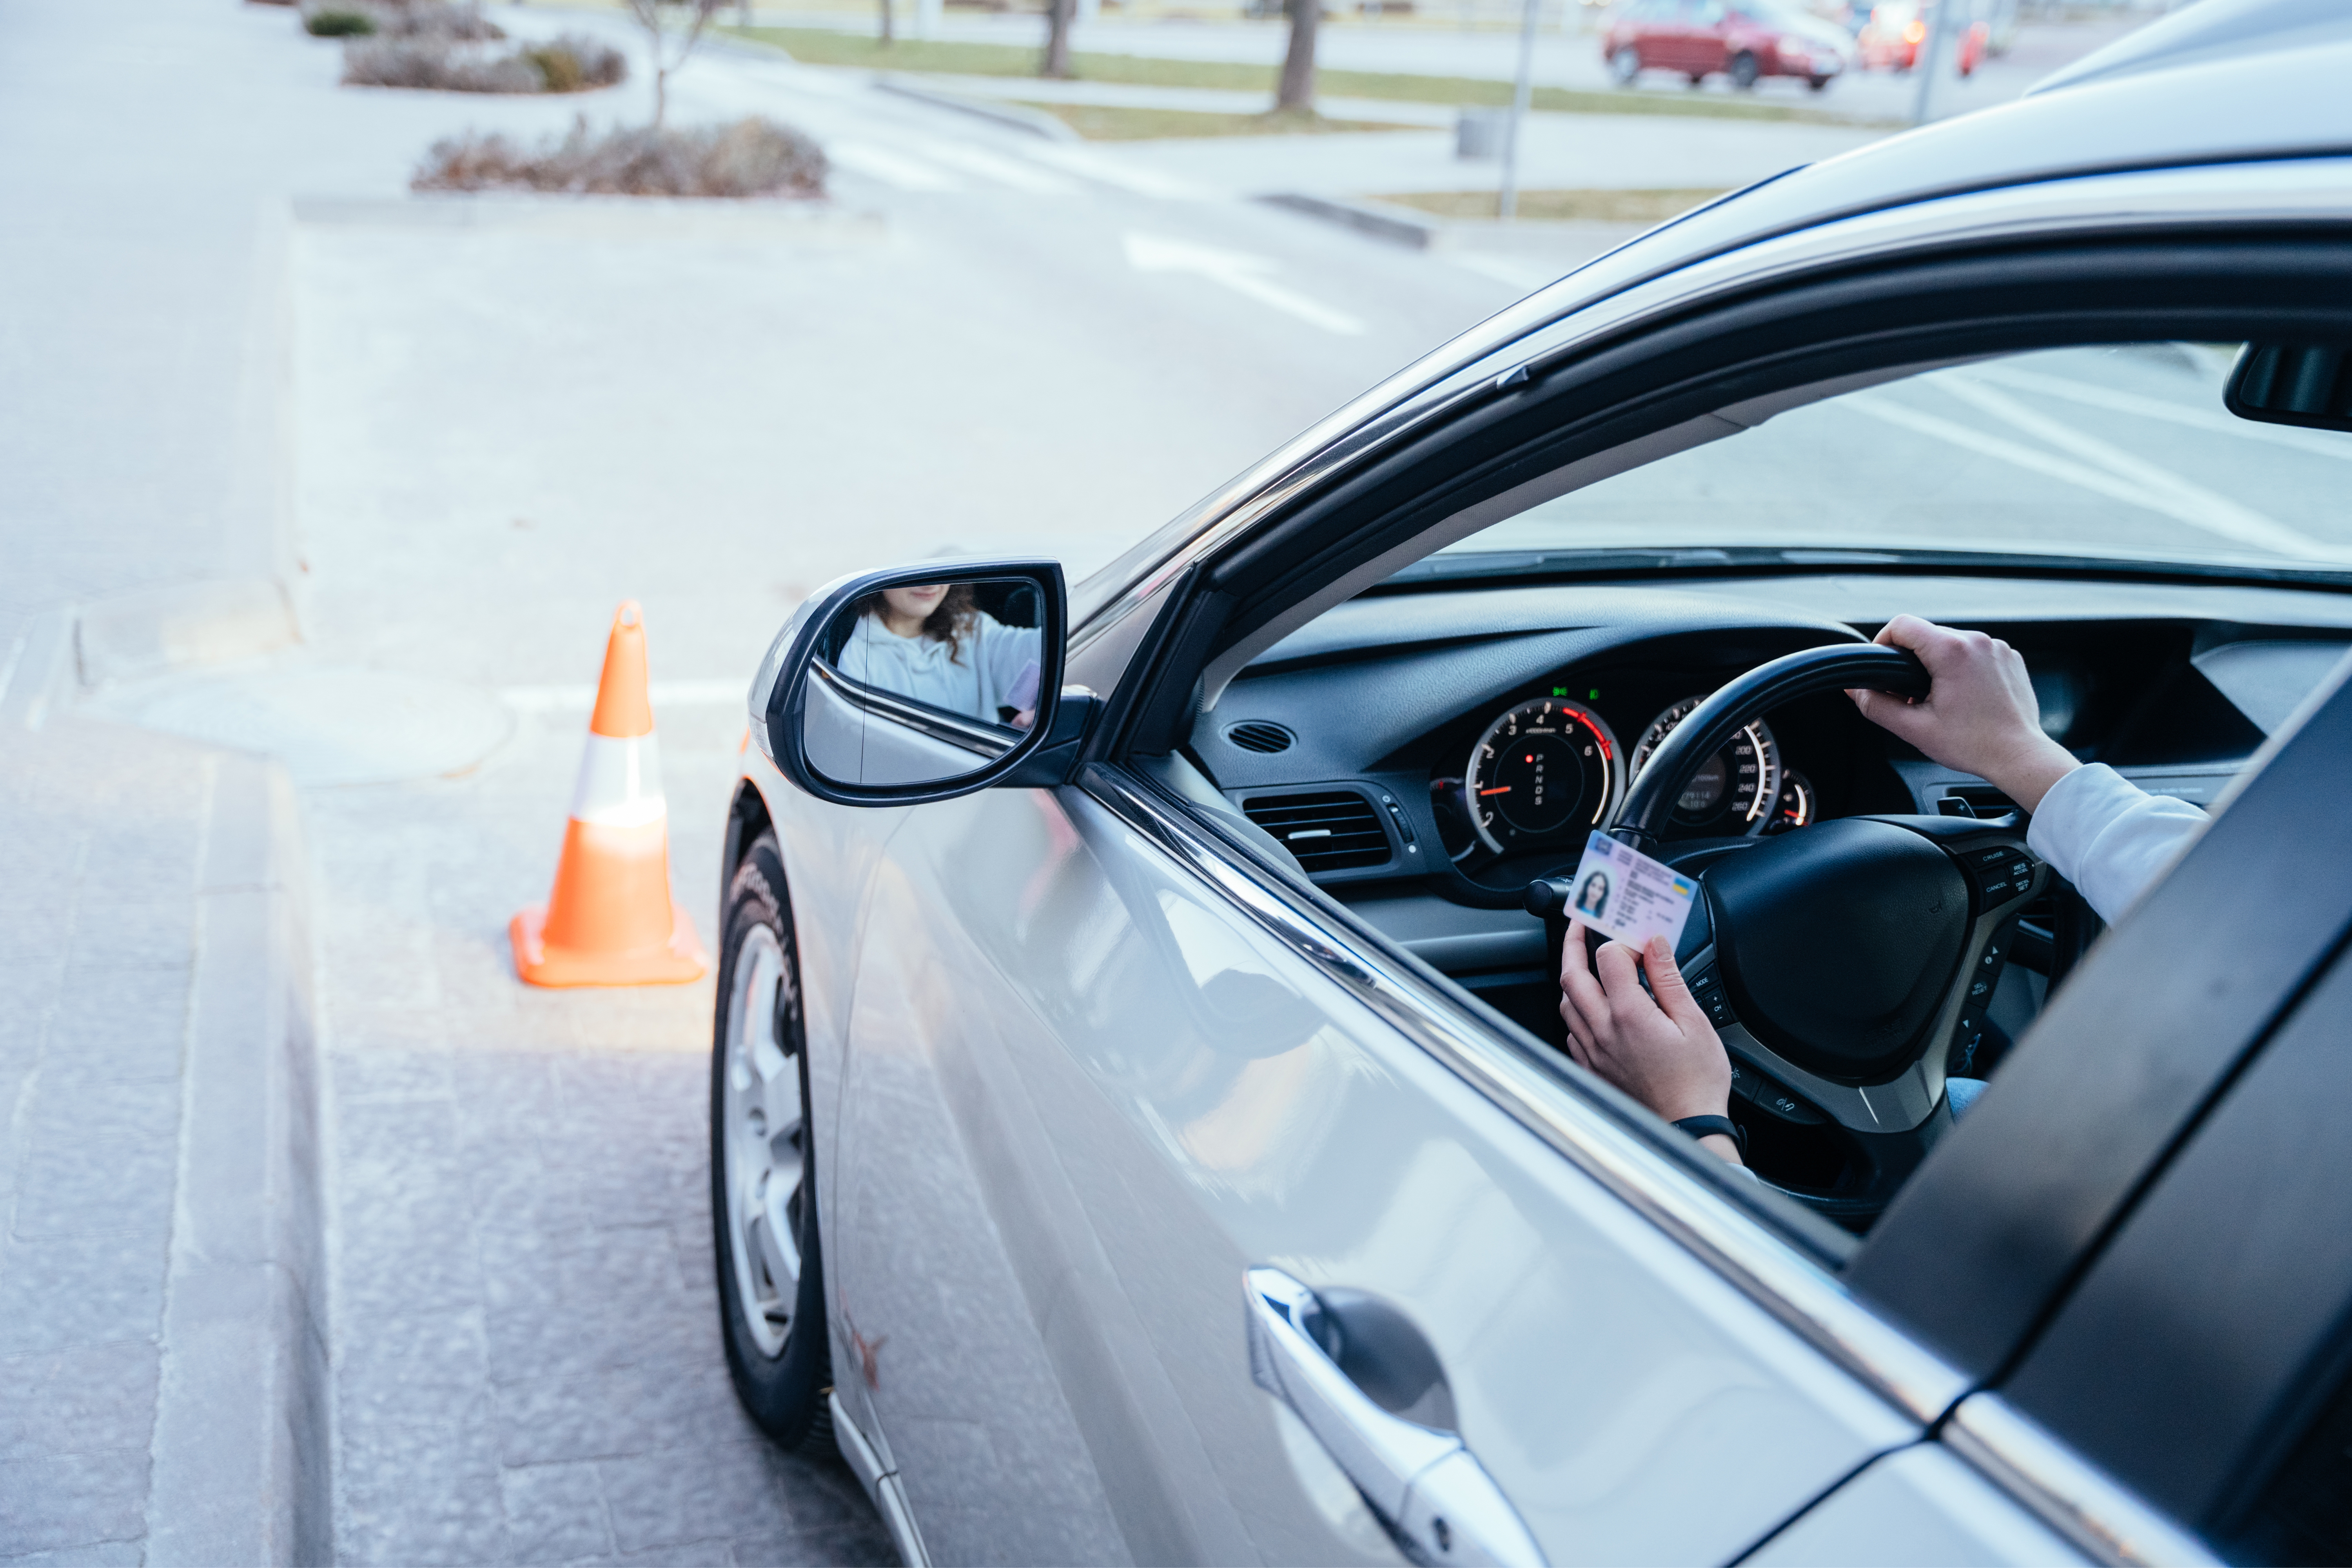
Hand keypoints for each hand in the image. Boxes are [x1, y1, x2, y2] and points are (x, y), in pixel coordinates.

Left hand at [1559, 924, 1740, 1164]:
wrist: (1687, 1127)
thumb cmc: (1696, 1081)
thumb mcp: (1694, 1022)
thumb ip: (1668, 978)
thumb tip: (1654, 943)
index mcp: (1629, 1015)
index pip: (1607, 958)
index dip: (1621, 942)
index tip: (1636, 940)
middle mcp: (1602, 1032)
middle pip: (1571, 976)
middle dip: (1573, 944)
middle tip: (1580, 926)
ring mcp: (1593, 1051)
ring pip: (1566, 1003)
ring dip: (1573, 979)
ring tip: (1588, 965)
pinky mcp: (1592, 1068)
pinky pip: (1571, 1030)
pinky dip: (1577, 1011)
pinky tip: (1595, 1008)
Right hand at [1848, 615, 2078, 811]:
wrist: (2020, 756)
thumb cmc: (1973, 744)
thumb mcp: (1914, 728)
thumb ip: (1876, 705)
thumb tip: (1855, 689)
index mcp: (1951, 651)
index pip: (1902, 624)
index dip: (1883, 642)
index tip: (1884, 667)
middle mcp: (1977, 641)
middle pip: (1927, 634)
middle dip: (1913, 660)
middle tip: (1913, 695)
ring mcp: (1997, 647)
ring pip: (1952, 643)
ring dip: (1940, 664)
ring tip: (1942, 698)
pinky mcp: (2010, 657)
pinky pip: (1976, 652)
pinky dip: (1964, 668)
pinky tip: (1966, 696)